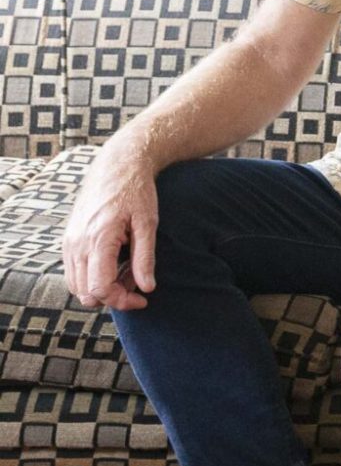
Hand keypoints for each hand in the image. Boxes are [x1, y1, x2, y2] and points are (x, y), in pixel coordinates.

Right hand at [62, 140, 159, 311]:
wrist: (117, 164)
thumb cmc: (136, 191)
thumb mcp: (148, 223)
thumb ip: (145, 258)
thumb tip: (147, 288)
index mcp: (98, 239)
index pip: (100, 288)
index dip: (122, 300)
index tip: (143, 299)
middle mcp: (77, 243)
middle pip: (85, 293)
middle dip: (112, 297)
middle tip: (137, 283)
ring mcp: (69, 241)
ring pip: (77, 285)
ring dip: (101, 288)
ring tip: (127, 272)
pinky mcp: (68, 239)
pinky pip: (73, 271)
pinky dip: (92, 277)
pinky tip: (114, 264)